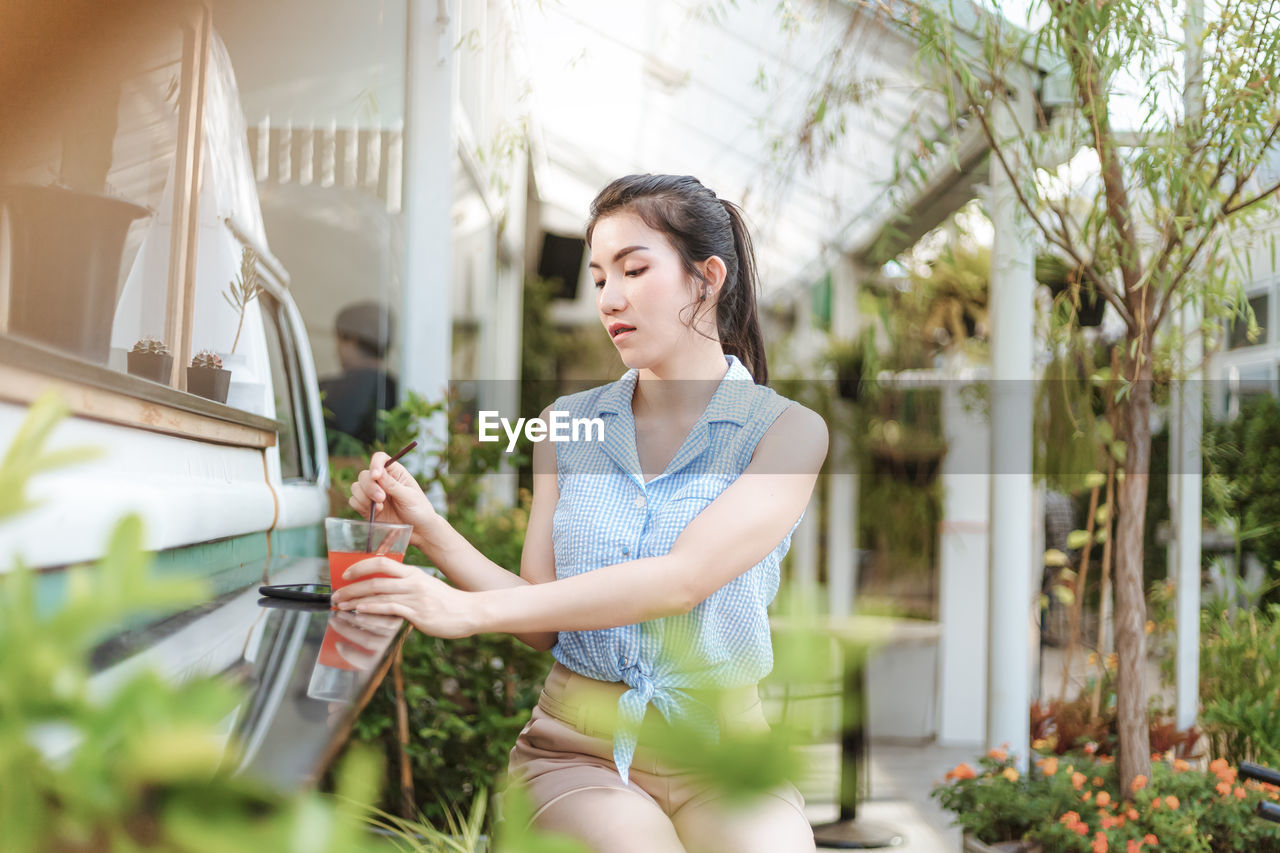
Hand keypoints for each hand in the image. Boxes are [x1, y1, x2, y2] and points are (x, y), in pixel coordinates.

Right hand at [326, 610, 399, 669]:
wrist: (402, 610)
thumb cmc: (377, 628)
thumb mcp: (368, 641)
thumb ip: (356, 643)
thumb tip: (339, 643)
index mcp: (381, 657)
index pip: (366, 662)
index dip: (351, 655)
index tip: (338, 644)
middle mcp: (389, 645)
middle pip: (367, 641)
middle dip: (347, 630)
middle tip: (333, 620)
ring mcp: (395, 631)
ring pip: (374, 626)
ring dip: (354, 618)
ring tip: (341, 610)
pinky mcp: (399, 617)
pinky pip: (382, 613)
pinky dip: (367, 608)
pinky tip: (355, 604)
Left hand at [330, 556, 478, 638]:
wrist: (470, 611)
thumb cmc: (448, 602)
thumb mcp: (426, 587)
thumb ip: (406, 588)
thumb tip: (385, 593)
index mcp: (412, 573)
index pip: (381, 562)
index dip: (360, 566)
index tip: (345, 574)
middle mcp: (412, 582)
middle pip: (374, 578)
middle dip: (350, 587)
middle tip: (335, 594)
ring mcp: (414, 597)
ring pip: (377, 593)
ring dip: (355, 599)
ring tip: (340, 605)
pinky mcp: (417, 613)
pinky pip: (389, 608)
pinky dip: (371, 609)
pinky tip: (359, 611)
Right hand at [349, 452, 439, 538]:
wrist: (419, 531)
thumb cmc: (419, 510)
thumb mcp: (409, 496)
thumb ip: (392, 485)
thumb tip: (376, 474)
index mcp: (395, 473)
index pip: (380, 459)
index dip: (375, 464)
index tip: (376, 476)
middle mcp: (382, 481)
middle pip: (364, 475)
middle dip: (369, 486)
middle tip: (381, 498)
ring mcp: (373, 494)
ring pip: (356, 487)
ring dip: (364, 496)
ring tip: (380, 507)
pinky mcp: (367, 507)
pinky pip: (354, 501)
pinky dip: (361, 505)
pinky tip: (376, 512)